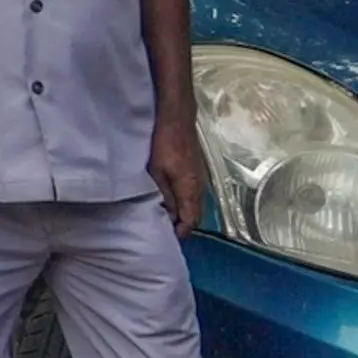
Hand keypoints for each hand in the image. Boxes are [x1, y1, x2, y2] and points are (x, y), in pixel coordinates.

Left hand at [150, 113, 208, 234]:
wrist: (177, 119)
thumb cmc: (163, 144)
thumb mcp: (157, 172)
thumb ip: (164, 195)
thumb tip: (168, 217)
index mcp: (191, 189)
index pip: (191, 220)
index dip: (179, 232)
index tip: (164, 238)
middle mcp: (200, 187)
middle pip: (195, 215)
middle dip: (181, 225)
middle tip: (162, 230)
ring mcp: (201, 178)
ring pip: (194, 204)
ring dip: (182, 213)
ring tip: (163, 217)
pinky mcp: (197, 171)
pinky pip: (193, 194)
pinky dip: (184, 202)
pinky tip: (169, 200)